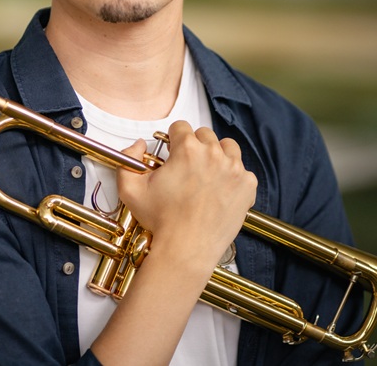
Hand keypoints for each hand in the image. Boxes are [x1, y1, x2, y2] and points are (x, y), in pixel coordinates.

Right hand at [117, 120, 256, 272]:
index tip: (173, 151)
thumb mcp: (130, 188)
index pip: (181, 126)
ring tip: (206, 172)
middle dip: (194, 146)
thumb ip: (128, 158)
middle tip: (187, 166)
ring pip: (227, 147)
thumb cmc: (161, 220)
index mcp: (187, 149)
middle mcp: (213, 154)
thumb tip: (139, 145)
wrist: (186, 250)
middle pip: (205, 134)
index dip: (174, 138)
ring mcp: (234, 169)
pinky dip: (233, 176)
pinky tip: (220, 189)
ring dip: (217, 154)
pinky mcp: (247, 185)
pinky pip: (242, 170)